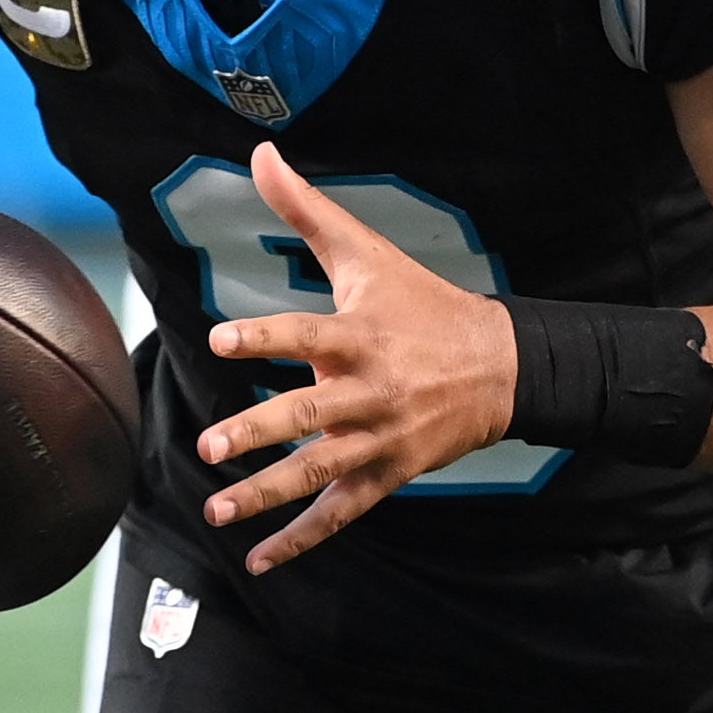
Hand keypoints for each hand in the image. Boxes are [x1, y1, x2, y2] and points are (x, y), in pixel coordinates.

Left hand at [194, 142, 516, 574]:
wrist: (500, 366)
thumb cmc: (422, 303)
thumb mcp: (368, 253)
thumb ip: (307, 209)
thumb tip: (260, 154)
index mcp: (359, 335)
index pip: (305, 334)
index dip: (264, 337)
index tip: (223, 341)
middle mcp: (367, 391)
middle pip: (307, 415)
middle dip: (259, 433)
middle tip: (212, 448)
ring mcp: (378, 439)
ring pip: (318, 473)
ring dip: (266, 495)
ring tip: (217, 510)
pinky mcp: (387, 475)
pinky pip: (340, 513)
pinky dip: (301, 540)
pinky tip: (260, 558)